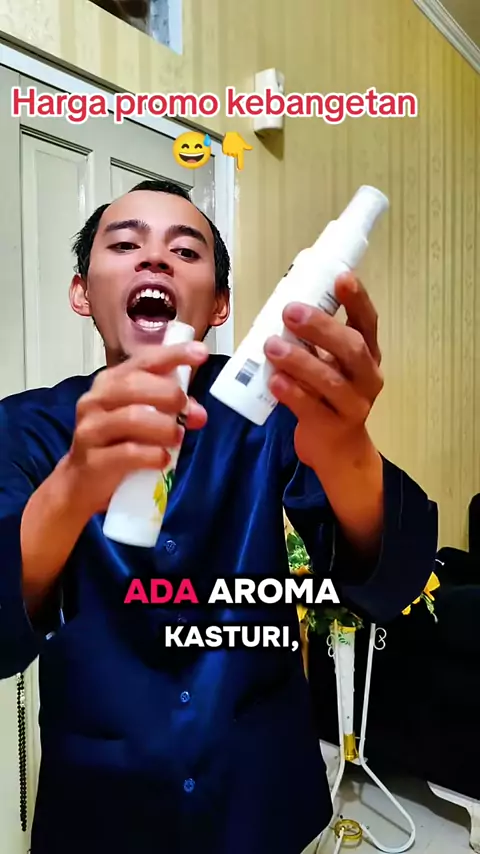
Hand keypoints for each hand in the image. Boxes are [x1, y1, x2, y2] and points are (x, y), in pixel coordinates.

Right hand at [64, 342, 208, 517]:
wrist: (81, 482)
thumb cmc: (115, 443)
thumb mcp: (141, 419)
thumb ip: (167, 410)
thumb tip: (197, 413)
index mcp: (110, 382)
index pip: (143, 360)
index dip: (173, 355)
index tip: (200, 353)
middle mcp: (96, 400)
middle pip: (135, 385)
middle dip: (170, 396)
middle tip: (189, 413)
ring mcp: (91, 429)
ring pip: (132, 417)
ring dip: (164, 427)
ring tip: (177, 437)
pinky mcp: (92, 460)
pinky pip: (128, 453)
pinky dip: (153, 455)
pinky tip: (163, 459)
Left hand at [264, 272, 382, 473]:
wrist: (337, 451)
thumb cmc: (328, 397)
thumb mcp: (329, 365)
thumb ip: (314, 342)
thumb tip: (284, 306)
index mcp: (367, 355)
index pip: (368, 322)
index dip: (357, 300)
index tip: (341, 277)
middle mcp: (367, 378)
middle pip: (352, 349)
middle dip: (321, 327)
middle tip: (289, 311)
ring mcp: (353, 405)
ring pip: (331, 380)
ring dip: (300, 360)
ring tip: (272, 346)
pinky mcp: (333, 428)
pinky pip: (312, 408)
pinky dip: (292, 393)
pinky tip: (274, 380)